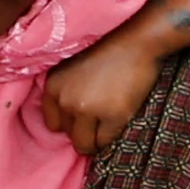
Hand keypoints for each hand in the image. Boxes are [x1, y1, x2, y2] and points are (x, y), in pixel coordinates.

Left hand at [39, 31, 168, 157]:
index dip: (69, 123)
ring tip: (107, 125)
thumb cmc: (106, 54)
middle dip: (84, 131)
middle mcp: (66, 99)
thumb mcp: (72, 69)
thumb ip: (65, 92)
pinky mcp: (113, 116)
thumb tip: (67, 124)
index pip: (53, 123)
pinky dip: (112, 136)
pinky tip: (118, 120)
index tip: (81, 119)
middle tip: (98, 119)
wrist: (136, 44)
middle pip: (69, 135)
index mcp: (53, 86)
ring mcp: (89, 109)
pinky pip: (106, 141)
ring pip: (85, 144)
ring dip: (95, 140)